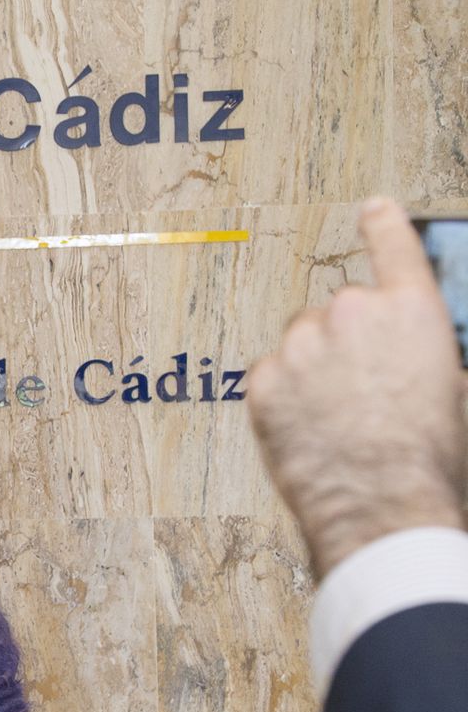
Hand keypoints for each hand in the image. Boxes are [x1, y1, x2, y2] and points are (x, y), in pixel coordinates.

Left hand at [247, 197, 466, 577]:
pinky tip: (309, 428)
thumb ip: (426, 350)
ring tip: (336, 416)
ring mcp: (301, 344)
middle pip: (340, 311)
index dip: (383, 224)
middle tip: (361, 391)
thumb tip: (410, 351)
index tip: (373, 208)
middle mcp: (352, 312)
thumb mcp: (454, 389)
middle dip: (346, 342)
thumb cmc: (426, 456)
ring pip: (301, 342)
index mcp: (411, 308)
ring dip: (312, 366)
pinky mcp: (263, 378)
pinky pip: (273, 375)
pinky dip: (285, 395)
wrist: (381, 504)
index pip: (394, 244)